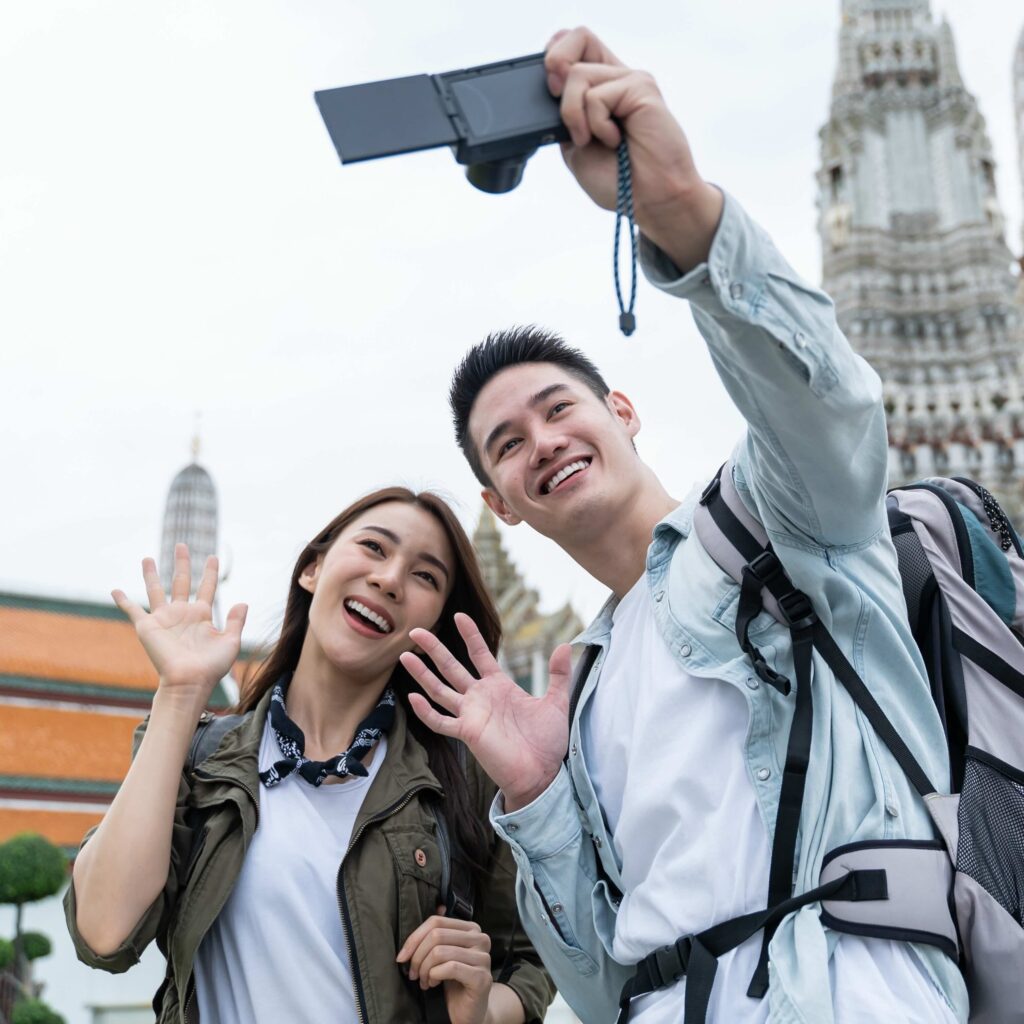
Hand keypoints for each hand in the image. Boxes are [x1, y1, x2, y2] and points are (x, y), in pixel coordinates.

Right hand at [112, 543, 246, 706]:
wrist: (189, 682)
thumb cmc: (211, 667)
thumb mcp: (230, 642)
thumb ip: (236, 621)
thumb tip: (242, 602)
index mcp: (202, 615)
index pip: (207, 587)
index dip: (210, 572)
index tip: (213, 556)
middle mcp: (182, 613)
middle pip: (182, 581)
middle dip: (182, 563)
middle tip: (181, 545)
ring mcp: (164, 618)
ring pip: (156, 589)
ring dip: (152, 574)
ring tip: (147, 557)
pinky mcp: (147, 626)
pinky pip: (133, 610)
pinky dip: (123, 601)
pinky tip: (115, 590)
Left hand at [397, 909, 491, 1023]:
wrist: (469, 1012)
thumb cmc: (453, 981)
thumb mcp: (443, 954)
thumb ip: (440, 933)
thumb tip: (438, 906)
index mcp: (471, 929)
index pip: (436, 921)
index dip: (414, 938)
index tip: (402, 957)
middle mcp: (481, 938)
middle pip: (436, 935)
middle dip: (417, 957)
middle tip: (413, 974)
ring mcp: (483, 958)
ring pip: (440, 952)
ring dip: (424, 970)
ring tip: (424, 981)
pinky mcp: (482, 977)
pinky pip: (450, 968)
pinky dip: (435, 976)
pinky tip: (433, 984)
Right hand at [400, 613, 572, 811]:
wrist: (542, 774)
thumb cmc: (547, 742)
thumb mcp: (557, 702)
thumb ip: (559, 674)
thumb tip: (565, 645)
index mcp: (499, 686)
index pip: (479, 654)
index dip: (470, 636)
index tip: (459, 616)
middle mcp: (480, 697)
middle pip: (451, 667)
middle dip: (434, 649)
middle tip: (416, 631)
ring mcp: (471, 714)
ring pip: (439, 690)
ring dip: (422, 674)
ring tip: (404, 656)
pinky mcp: (467, 733)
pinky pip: (441, 721)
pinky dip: (426, 711)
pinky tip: (414, 697)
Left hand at [545, 26, 722, 270]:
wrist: (650, 200)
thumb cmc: (617, 181)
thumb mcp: (574, 147)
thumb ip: (563, 116)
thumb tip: (552, 82)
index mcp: (600, 89)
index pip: (574, 45)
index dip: (555, 54)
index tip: (550, 89)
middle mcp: (616, 78)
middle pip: (577, 36)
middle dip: (554, 64)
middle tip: (557, 99)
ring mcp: (629, 80)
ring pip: (577, 74)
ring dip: (573, 115)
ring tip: (594, 140)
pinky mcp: (641, 87)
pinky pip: (597, 96)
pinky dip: (596, 125)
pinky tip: (615, 140)